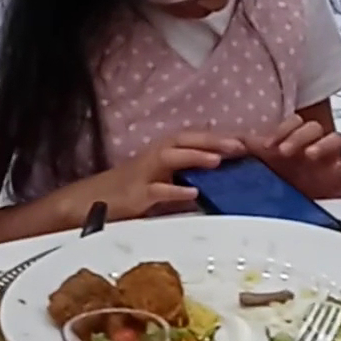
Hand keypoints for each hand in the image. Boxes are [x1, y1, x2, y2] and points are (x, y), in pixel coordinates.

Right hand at [81, 132, 244, 221]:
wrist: (90, 202)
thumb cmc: (129, 193)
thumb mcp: (163, 184)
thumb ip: (187, 180)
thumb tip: (219, 184)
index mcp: (165, 152)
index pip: (197, 139)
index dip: (222, 138)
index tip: (250, 140)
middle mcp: (156, 156)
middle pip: (187, 140)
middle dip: (215, 140)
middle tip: (244, 145)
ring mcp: (145, 173)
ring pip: (172, 156)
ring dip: (197, 156)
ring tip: (221, 159)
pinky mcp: (136, 194)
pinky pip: (157, 190)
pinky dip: (175, 191)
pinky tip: (194, 194)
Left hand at [245, 116, 340, 201]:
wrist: (292, 209)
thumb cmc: (278, 180)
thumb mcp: (261, 164)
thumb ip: (249, 149)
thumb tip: (233, 142)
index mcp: (295, 138)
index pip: (295, 122)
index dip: (283, 130)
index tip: (269, 146)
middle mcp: (314, 144)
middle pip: (314, 128)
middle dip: (300, 136)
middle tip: (285, 151)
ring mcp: (330, 160)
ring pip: (337, 139)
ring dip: (325, 144)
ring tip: (310, 155)